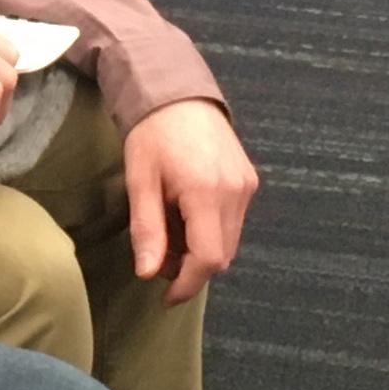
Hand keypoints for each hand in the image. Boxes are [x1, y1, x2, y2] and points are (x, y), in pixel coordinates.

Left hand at [122, 99, 258, 302]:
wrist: (176, 92)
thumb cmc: (151, 133)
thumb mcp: (140, 181)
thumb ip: (147, 229)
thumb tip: (148, 272)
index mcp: (207, 192)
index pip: (208, 258)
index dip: (187, 284)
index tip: (165, 297)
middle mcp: (236, 192)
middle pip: (222, 254)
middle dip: (191, 269)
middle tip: (158, 259)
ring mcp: (246, 185)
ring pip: (229, 240)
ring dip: (201, 250)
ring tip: (168, 232)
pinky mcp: (249, 180)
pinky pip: (234, 221)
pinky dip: (210, 230)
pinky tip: (184, 216)